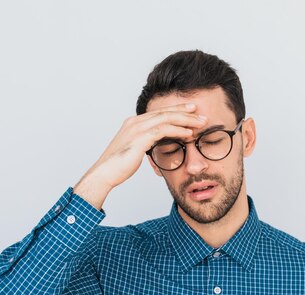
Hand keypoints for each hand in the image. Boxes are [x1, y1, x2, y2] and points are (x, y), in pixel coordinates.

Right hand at [74, 103, 206, 208]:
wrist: (104, 173)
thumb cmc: (117, 166)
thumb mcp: (133, 150)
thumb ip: (144, 143)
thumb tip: (156, 144)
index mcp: (133, 123)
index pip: (158, 113)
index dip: (176, 111)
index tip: (190, 111)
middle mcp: (135, 122)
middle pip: (164, 112)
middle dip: (184, 111)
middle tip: (200, 112)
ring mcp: (136, 129)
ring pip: (166, 119)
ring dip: (185, 120)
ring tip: (200, 123)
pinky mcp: (139, 139)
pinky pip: (163, 131)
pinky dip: (178, 130)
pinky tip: (188, 133)